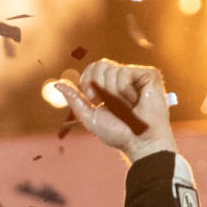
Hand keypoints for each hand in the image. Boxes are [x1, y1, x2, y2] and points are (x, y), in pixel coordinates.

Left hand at [53, 59, 176, 159]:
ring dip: (115, 95)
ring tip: (128, 107)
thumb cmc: (119, 133)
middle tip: (111, 104)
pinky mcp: (149, 75)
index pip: (93, 68)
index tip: (95, 100)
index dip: (88, 81)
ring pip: (112, 70)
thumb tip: (57, 84)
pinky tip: (136, 102)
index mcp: (111, 85)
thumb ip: (75, 99)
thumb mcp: (90, 116)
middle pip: (100, 64)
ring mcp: (137, 76)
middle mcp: (124, 77)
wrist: (140, 142)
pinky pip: (125, 73)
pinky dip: (125, 92)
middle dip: (100, 87)